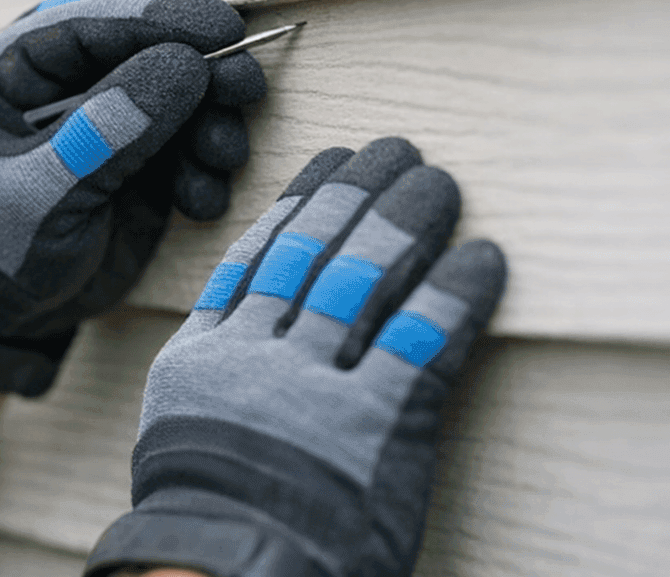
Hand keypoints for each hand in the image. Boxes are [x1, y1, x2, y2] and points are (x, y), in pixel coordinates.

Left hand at [0, 0, 267, 395]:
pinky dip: (204, 162)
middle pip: (138, 40)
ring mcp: (97, 109)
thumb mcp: (42, 197)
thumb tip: (182, 65)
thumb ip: (105, 134)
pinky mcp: (134, 147)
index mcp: (0, 69)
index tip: (223, 30)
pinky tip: (199, 199)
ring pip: (173, 84)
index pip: (86, 21)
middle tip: (245, 87)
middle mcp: (51, 77)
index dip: (158, 19)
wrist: (3, 315)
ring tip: (221, 158)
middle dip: (199, 63)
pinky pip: (186, 135)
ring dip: (210, 118)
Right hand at [86, 137, 506, 576]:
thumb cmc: (212, 518)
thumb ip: (217, 366)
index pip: (257, 255)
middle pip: (313, 252)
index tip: (329, 162)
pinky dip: (456, 295)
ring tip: (440, 183)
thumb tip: (253, 315)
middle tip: (396, 150)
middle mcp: (256, 357)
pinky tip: (482, 258)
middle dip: (359, 194)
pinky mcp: (376, 425)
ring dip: (407, 223)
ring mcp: (313, 388)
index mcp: (206, 355)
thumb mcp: (186, 430)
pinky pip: (423, 341)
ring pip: (362, 280)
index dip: (299, 203)